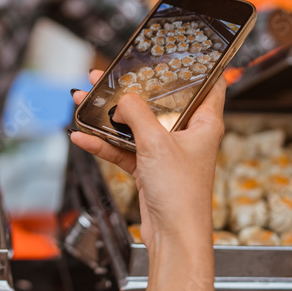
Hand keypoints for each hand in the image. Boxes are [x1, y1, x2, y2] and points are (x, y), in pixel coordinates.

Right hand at [70, 72, 225, 250]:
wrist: (174, 238)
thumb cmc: (182, 195)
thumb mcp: (157, 143)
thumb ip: (138, 114)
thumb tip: (123, 99)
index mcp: (205, 123)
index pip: (209, 84)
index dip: (195, 66)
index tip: (176, 52)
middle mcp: (187, 135)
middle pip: (159, 102)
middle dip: (131, 89)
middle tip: (108, 75)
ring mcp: (166, 152)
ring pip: (135, 125)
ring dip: (109, 116)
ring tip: (85, 100)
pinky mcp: (149, 169)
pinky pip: (123, 149)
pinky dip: (103, 143)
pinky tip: (82, 136)